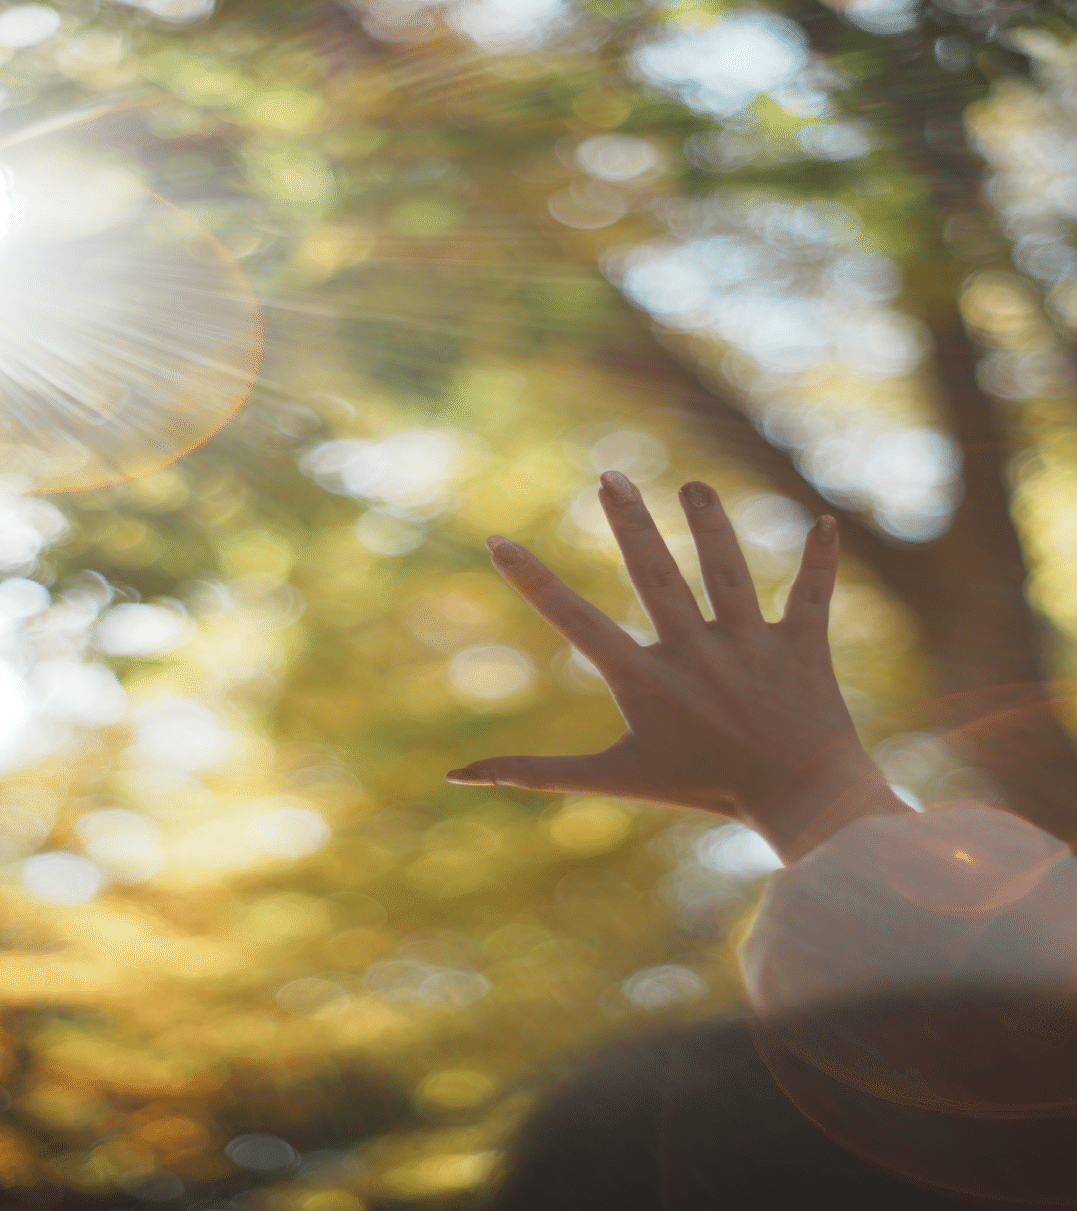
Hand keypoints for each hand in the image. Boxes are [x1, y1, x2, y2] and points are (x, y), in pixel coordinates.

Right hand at [444, 474, 908, 862]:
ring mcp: (750, 647)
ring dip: (711, 524)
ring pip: (728, 571)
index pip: (577, 624)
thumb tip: (456, 775)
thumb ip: (536, 771)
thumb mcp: (613, 778)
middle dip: (631, 523)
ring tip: (693, 487)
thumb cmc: (702, 787)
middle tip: (609, 476)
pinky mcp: (802, 645)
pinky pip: (813, 593)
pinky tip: (824, 521)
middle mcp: (695, 655)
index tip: (499, 541)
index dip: (534, 582)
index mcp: (646, 682)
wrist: (800, 806)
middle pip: (656, 576)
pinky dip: (820, 558)